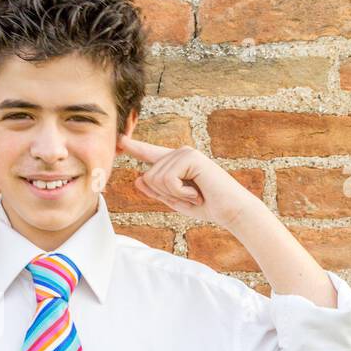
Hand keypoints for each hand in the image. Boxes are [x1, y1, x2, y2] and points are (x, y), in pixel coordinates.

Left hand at [117, 135, 257, 229]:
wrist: (230, 211)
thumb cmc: (205, 206)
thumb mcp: (175, 201)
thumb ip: (157, 191)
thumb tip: (139, 178)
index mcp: (175, 163)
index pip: (150, 154)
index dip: (134, 147)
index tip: (119, 139)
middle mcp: (179, 153)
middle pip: (148, 176)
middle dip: (165, 194)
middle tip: (189, 197)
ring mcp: (185, 153)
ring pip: (156, 178)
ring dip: (174, 195)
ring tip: (194, 195)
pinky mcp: (191, 157)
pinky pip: (168, 179)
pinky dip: (180, 192)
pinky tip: (196, 193)